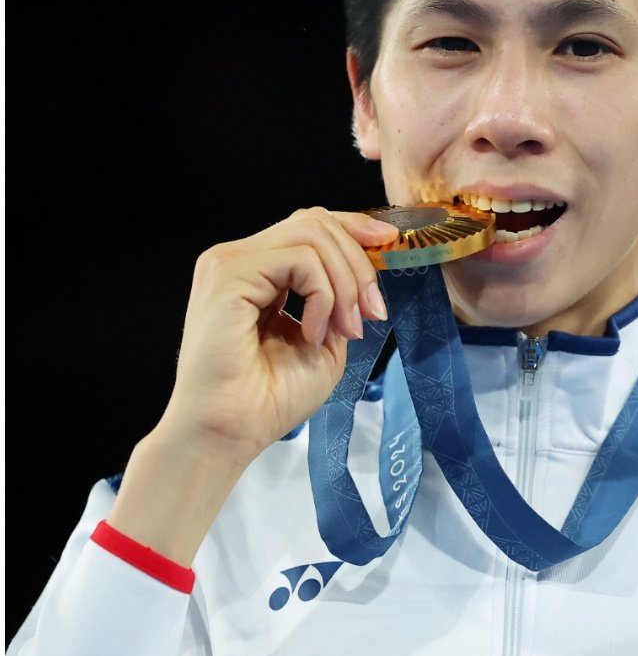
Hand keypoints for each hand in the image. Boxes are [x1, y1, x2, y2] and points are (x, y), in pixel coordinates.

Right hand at [157, 207, 397, 467]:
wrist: (229, 432)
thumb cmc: (269, 399)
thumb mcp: (324, 341)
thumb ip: (339, 301)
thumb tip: (363, 276)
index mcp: (257, 273)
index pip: (309, 225)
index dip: (354, 227)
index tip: (389, 243)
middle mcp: (239, 260)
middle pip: (315, 222)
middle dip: (359, 263)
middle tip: (372, 313)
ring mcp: (230, 263)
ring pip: (312, 234)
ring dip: (345, 281)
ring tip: (346, 329)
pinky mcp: (229, 274)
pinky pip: (299, 260)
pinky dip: (323, 296)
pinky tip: (314, 333)